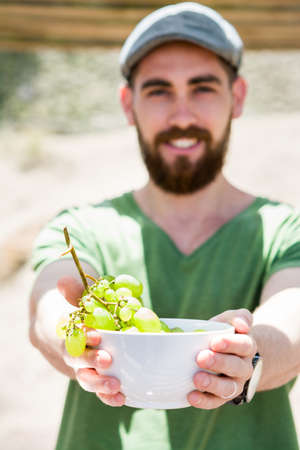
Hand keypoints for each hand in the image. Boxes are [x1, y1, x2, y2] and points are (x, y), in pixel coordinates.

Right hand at [57, 275, 124, 406]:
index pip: (69, 335)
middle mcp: (68, 351)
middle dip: (91, 361)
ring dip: (99, 383)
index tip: (97, 335)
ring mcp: (77, 366)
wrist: (53, 328)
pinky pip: (95, 389)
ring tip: (116, 386)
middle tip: (108, 360)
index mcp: (63, 330)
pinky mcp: (88, 375)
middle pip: (76, 360)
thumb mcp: (71, 297)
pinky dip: (106, 396)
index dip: (83, 337)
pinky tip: (122, 398)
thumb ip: (72, 291)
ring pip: (84, 378)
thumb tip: (64, 280)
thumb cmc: (70, 309)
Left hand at [188, 309, 256, 408]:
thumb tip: (242, 325)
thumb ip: (239, 317)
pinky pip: (215, 401)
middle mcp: (244, 367)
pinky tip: (191, 396)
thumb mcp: (232, 320)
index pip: (244, 345)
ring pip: (229, 388)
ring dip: (213, 384)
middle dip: (219, 363)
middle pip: (236, 367)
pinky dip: (204, 401)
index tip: (214, 342)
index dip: (230, 344)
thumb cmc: (226, 333)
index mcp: (247, 346)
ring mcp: (234, 383)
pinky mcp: (222, 396)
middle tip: (200, 357)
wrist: (231, 355)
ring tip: (196, 379)